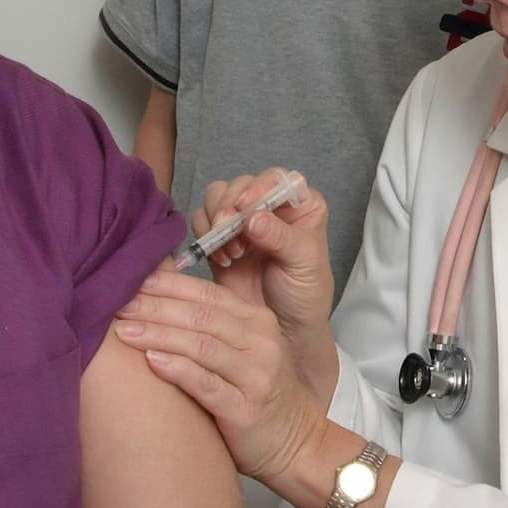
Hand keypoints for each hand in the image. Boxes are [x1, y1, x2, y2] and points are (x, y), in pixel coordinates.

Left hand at [113, 268, 326, 484]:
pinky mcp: (246, 409)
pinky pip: (206, 384)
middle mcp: (261, 341)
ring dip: (159, 334)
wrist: (295, 443)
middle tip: (117, 304)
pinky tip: (151, 361)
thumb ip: (212, 327)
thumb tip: (156, 301)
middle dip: (155, 308)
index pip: (207, 294)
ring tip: (124, 331)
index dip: (168, 286)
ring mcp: (256, 375)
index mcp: (258, 320)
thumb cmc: (256, 394)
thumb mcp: (245, 351)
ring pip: (201, 345)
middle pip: (200, 316)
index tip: (131, 282)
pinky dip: (177, 370)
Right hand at [195, 169, 333, 322]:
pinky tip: (222, 260)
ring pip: (217, 197)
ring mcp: (243, 222)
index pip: (276, 178)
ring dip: (217, 219)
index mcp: (300, 204)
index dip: (258, 186)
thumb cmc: (305, 294)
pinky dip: (205, 236)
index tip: (245, 206)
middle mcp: (270, 207)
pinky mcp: (221, 239)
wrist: (284, 329)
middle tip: (228, 230)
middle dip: (230, 204)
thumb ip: (281, 237)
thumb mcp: (304, 263)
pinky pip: (202, 222)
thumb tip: (254, 217)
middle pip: (241, 184)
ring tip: (232, 250)